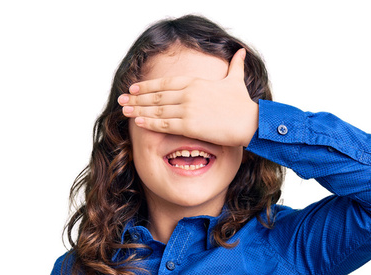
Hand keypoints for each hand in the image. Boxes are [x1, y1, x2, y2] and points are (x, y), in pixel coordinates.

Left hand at [117, 48, 258, 147]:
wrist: (250, 121)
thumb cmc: (243, 104)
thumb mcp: (236, 80)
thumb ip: (235, 66)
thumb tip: (241, 53)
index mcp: (195, 82)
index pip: (164, 83)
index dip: (146, 86)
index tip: (133, 88)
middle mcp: (188, 93)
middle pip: (155, 96)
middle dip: (136, 98)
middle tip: (120, 100)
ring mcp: (188, 109)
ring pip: (157, 109)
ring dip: (138, 110)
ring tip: (124, 111)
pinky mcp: (190, 126)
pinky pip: (165, 124)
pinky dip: (149, 123)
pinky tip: (138, 122)